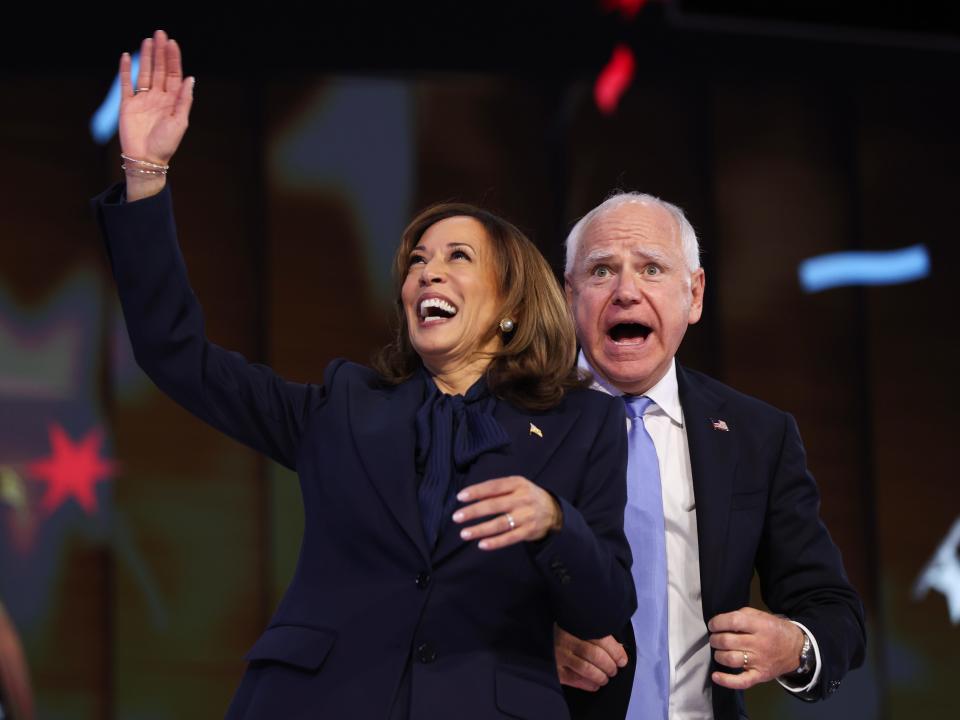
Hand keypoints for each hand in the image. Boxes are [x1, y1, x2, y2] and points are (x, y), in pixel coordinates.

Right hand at [118, 29, 193, 197]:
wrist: (146, 159)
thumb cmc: (166, 144)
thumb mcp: (180, 122)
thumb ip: (184, 100)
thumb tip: (190, 78)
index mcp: (172, 101)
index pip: (174, 75)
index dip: (173, 59)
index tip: (172, 43)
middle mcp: (158, 98)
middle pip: (159, 70)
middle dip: (160, 52)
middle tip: (160, 34)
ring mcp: (143, 100)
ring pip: (145, 73)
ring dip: (146, 57)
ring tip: (148, 40)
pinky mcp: (127, 104)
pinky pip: (126, 84)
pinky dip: (126, 70)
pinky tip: (127, 56)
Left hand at [452, 476, 561, 549]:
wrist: (553, 510)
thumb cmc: (526, 496)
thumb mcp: (516, 485)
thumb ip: (497, 488)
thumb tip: (470, 495)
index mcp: (517, 484)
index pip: (494, 486)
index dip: (477, 491)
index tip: (460, 497)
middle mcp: (522, 499)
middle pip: (494, 505)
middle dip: (474, 511)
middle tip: (457, 517)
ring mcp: (526, 516)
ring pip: (500, 524)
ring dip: (480, 529)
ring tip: (464, 534)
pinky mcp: (528, 531)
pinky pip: (510, 538)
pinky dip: (495, 542)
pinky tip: (482, 544)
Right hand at [555, 627, 627, 691]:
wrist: (537, 636)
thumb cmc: (564, 630)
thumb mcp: (578, 625)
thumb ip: (596, 633)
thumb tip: (619, 649)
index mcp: (574, 625)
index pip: (600, 638)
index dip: (615, 651)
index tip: (622, 660)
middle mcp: (566, 640)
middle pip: (594, 654)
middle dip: (609, 665)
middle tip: (614, 669)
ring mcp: (558, 655)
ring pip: (586, 669)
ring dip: (601, 676)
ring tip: (606, 677)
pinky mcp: (553, 669)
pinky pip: (575, 680)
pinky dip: (589, 684)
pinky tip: (595, 685)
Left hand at [708, 607, 804, 689]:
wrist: (796, 649)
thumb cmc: (774, 630)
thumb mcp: (761, 616)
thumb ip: (742, 615)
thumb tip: (721, 622)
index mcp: (760, 626)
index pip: (733, 622)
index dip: (718, 622)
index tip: (712, 625)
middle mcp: (759, 644)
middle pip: (728, 641)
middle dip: (715, 639)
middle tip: (715, 638)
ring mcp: (759, 662)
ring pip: (731, 659)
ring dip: (718, 654)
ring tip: (719, 651)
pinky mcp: (760, 676)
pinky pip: (742, 681)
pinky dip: (726, 680)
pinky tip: (715, 676)